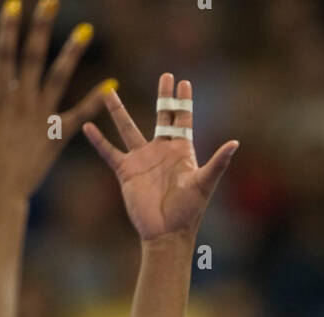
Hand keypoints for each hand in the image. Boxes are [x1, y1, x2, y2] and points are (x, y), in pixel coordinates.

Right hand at [0, 0, 108, 202]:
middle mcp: (22, 101)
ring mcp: (41, 118)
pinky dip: (95, 100)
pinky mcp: (56, 137)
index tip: (15, 4)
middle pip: (33, 55)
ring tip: (86, 30)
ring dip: (71, 52)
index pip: (3, 51)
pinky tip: (112, 85)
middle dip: (41, 26)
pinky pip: (80, 116)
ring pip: (58, 77)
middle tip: (51, 0)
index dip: (8, 26)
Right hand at [84, 74, 237, 240]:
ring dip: (117, 110)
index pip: (182, 119)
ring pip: (127, 128)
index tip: (183, 82)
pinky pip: (109, 152)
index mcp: (181, 152)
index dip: (183, 101)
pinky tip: (87, 126)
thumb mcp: (204, 184)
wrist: (166, 234)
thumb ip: (218, 162)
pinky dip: (98, 140)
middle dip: (164, 98)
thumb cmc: (188, 212)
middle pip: (161, 117)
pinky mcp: (126, 171)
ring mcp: (142, 160)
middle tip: (166, 76)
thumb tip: (235, 143)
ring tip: (108, 92)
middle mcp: (161, 151)